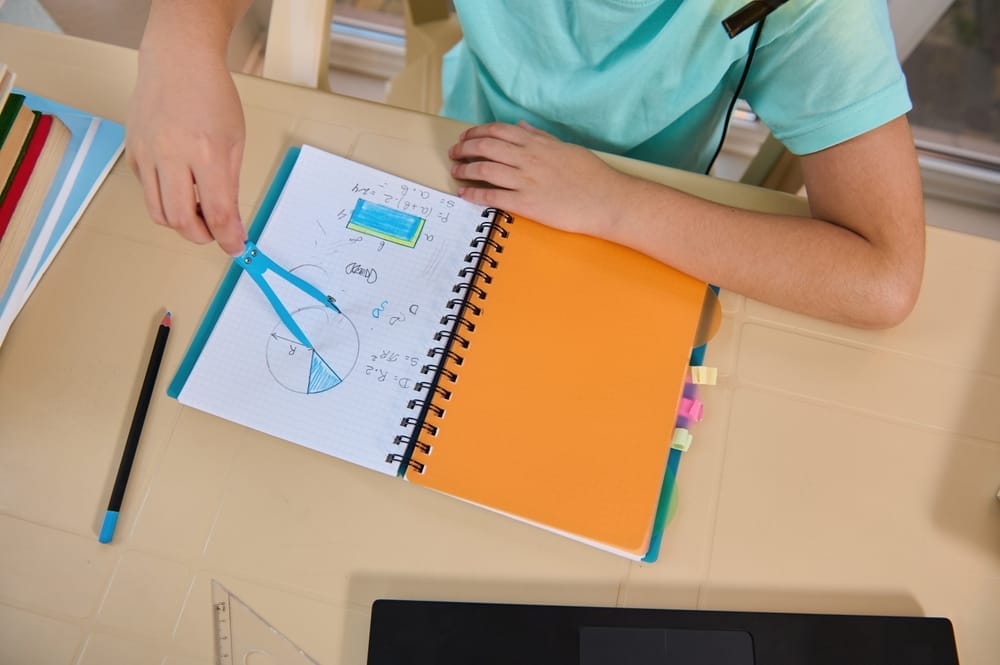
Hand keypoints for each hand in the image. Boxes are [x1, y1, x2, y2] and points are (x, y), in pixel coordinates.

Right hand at [126, 46, 246, 254]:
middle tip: (216, 232)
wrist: (177, 60)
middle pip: (179, 220)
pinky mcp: (132, 153)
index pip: (215, 211)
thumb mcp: (235, 141)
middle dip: (201, 236)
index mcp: (205, 151)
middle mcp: (171, 154)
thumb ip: (230, 186)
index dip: (227, 238)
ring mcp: (147, 154)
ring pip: (158, 213)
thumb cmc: (212, 96)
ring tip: (199, 211)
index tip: (236, 247)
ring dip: (181, 223)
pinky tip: (181, 185)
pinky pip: (148, 192)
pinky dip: (166, 199)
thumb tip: (231, 225)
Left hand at [448, 121, 631, 237]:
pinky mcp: (526, 204)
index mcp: (537, 143)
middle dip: (465, 148)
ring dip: (465, 169)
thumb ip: (540, 137)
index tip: (466, 137)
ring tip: (455, 171)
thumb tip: (521, 126)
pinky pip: (493, 196)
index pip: (498, 131)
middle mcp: (527, 158)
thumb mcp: (565, 147)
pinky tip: (465, 193)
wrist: (606, 200)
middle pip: (486, 147)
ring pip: (485, 170)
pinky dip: (475, 193)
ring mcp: (525, 181)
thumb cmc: (591, 175)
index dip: (477, 132)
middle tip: (454, 153)